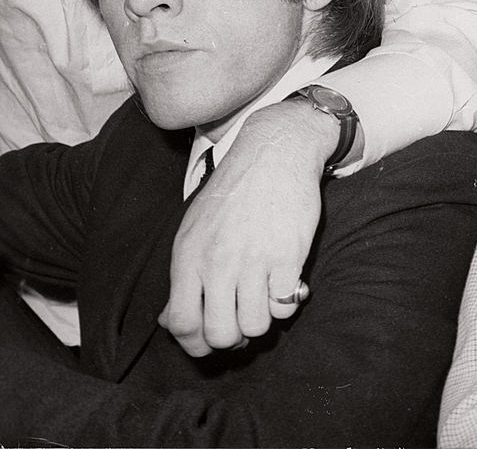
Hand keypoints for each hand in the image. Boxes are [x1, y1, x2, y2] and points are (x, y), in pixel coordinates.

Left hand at [160, 99, 338, 356]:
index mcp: (189, 255)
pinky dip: (286, 301)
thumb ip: (183, 276)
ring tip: (264, 295)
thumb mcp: (194, 228)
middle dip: (232, 338)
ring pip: (256, 326)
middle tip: (241, 319)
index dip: (197, 344)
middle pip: (220, 334)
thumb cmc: (233, 192)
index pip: (183, 324)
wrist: (275, 152)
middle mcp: (218, 261)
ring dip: (262, 318)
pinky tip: (284, 280)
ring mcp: (254, 260)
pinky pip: (285, 307)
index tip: (211, 339)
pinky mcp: (288, 256)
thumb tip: (169, 322)